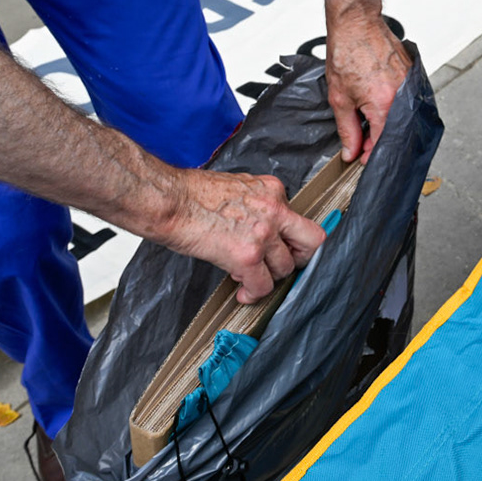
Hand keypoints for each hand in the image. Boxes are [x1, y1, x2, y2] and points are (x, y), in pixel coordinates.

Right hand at [153, 167, 327, 304]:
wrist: (169, 201)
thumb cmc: (191, 194)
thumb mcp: (238, 187)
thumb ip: (258, 205)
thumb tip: (262, 227)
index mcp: (273, 190)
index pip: (300, 219)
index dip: (292, 239)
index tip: (283, 249)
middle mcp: (274, 210)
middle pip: (312, 242)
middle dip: (298, 259)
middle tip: (279, 266)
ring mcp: (263, 234)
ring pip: (286, 268)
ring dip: (269, 277)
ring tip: (249, 277)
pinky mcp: (247, 256)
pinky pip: (263, 285)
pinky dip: (253, 293)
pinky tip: (242, 290)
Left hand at [324, 6, 409, 162]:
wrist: (356, 24)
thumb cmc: (347, 53)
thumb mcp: (340, 98)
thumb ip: (347, 129)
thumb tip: (350, 151)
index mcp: (385, 104)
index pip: (383, 142)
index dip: (370, 154)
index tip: (361, 157)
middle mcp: (403, 95)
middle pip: (395, 131)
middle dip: (378, 139)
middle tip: (362, 139)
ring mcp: (410, 83)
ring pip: (401, 115)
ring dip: (385, 121)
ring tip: (367, 114)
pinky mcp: (412, 74)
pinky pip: (406, 98)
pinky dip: (393, 105)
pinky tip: (377, 99)